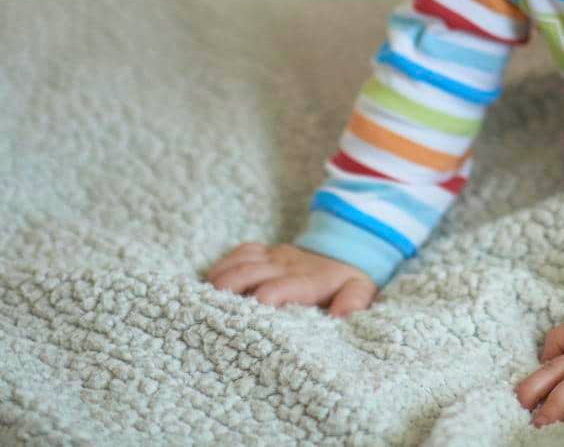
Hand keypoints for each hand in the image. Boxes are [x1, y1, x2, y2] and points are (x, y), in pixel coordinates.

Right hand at [203, 242, 377, 316]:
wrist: (345, 247)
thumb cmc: (348, 279)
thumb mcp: (360, 290)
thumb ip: (354, 302)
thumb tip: (343, 317)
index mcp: (308, 280)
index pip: (279, 287)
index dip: (263, 298)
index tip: (249, 314)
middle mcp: (286, 265)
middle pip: (249, 273)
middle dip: (229, 291)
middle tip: (211, 313)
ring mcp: (273, 255)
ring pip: (240, 262)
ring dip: (220, 280)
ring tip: (203, 302)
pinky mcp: (265, 250)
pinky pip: (239, 252)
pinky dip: (222, 265)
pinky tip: (210, 283)